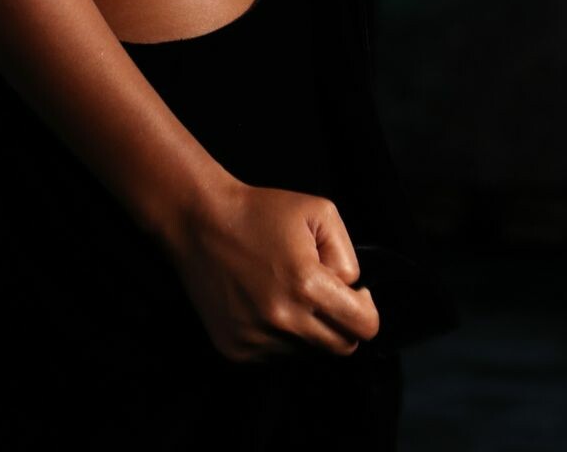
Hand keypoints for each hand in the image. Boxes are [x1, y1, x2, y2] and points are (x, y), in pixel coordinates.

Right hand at [162, 177, 379, 362]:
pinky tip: (262, 302)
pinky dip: (277, 336)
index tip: (355, 294)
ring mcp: (257, 339)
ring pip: (307, 352)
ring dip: (306, 328)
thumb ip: (348, 256)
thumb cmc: (259, 211)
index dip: (366, 309)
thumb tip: (352, 290)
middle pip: (341, 347)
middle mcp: (283, 320)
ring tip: (283, 291)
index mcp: (307, 285)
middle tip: (322, 293)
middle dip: (341, 321)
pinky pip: (275, 356)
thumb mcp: (319, 211)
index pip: (364, 328)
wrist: (200, 220)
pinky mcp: (236, 349)